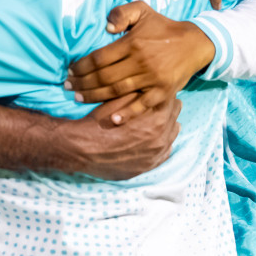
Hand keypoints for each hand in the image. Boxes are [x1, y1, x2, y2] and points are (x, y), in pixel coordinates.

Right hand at [54, 94, 181, 180]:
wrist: (81, 149)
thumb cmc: (98, 122)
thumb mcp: (118, 101)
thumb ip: (140, 94)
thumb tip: (153, 87)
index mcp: (156, 120)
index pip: (172, 102)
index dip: (164, 94)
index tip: (159, 91)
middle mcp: (160, 140)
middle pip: (174, 119)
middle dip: (166, 110)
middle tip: (158, 104)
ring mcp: (155, 157)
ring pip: (171, 137)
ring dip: (165, 128)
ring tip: (155, 121)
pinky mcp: (146, 168)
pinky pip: (163, 155)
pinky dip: (161, 145)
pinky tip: (154, 139)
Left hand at [66, 1, 215, 121]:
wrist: (195, 43)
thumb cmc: (162, 26)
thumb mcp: (142, 10)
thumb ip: (121, 13)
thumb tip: (107, 27)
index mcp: (132, 43)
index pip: (99, 58)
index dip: (81, 66)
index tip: (70, 71)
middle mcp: (141, 62)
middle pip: (104, 76)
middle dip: (82, 83)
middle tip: (68, 87)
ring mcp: (152, 79)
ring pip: (117, 91)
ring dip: (95, 97)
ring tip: (79, 98)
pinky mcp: (163, 92)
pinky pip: (142, 105)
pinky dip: (127, 114)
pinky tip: (112, 119)